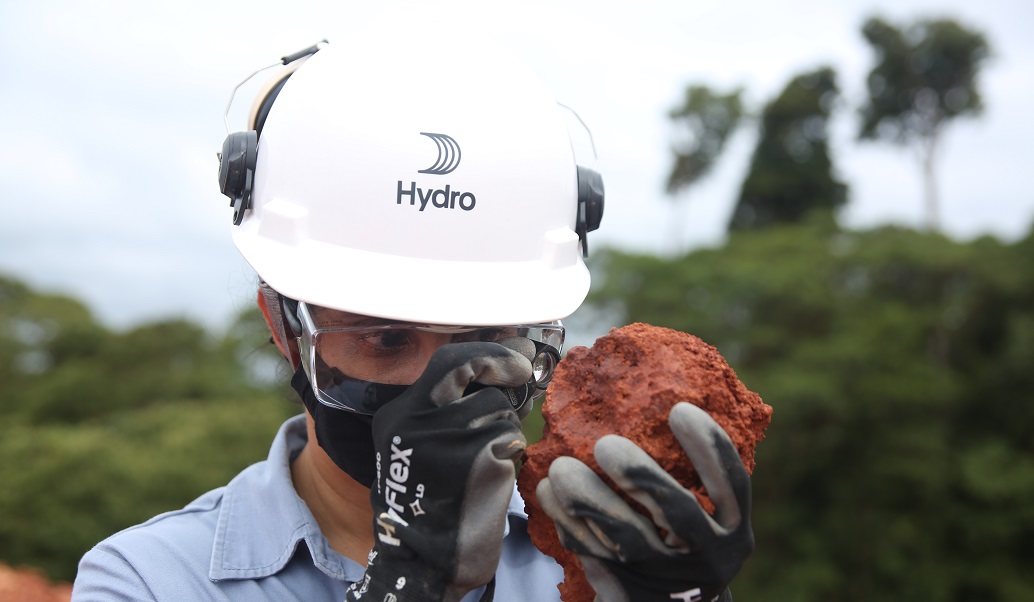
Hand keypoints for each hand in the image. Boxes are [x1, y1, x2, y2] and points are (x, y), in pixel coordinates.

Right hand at [346, 342, 531, 601]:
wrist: (423, 562)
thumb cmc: (430, 504)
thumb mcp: (421, 448)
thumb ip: (450, 409)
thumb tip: (508, 365)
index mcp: (398, 416)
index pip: (445, 361)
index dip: (485, 350)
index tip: (512, 353)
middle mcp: (417, 421)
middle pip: (472, 370)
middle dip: (503, 366)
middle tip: (522, 371)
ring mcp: (447, 439)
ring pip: (498, 409)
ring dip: (504, 429)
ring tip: (486, 459)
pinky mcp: (477, 460)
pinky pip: (510, 439)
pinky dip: (510, 454)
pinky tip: (492, 476)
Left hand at [535, 402, 752, 601]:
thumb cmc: (689, 540)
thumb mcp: (712, 516)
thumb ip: (698, 476)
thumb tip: (661, 394)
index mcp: (735, 530)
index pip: (732, 486)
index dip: (710, 447)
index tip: (680, 409)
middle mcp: (708, 557)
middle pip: (679, 515)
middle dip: (642, 476)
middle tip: (605, 444)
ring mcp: (667, 579)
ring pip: (628, 541)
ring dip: (590, 501)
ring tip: (560, 469)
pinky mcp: (629, 594)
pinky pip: (594, 556)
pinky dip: (569, 523)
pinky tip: (549, 494)